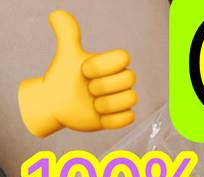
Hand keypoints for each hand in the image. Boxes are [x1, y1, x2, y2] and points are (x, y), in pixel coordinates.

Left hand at [18, 10, 136, 137]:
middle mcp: (120, 80)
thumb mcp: (67, 55)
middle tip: (87, 89)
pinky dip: (111, 119)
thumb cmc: (62, 78)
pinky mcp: (122, 117)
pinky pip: (128, 117)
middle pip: (129, 79)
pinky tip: (98, 116)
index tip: (83, 70)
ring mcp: (122, 99)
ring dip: (107, 104)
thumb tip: (56, 15)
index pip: (123, 58)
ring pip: (131, 99)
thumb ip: (67, 33)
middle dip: (103, 85)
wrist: (56, 103)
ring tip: (93, 105)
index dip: (102, 66)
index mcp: (111, 64)